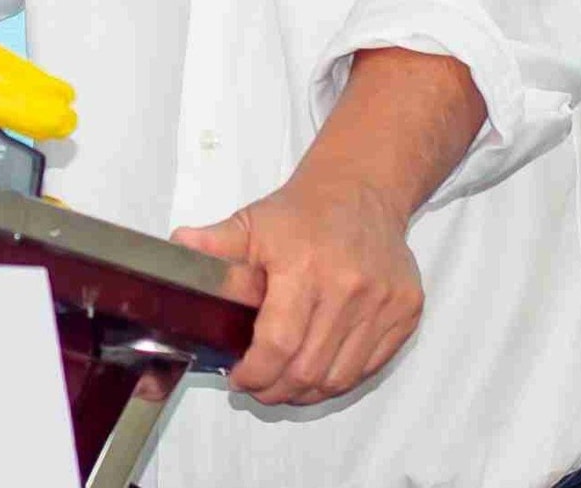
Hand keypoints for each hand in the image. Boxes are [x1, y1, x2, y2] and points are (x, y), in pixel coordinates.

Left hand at [173, 171, 423, 405]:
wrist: (362, 190)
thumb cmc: (303, 213)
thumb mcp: (251, 223)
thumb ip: (212, 246)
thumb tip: (174, 252)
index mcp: (304, 266)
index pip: (278, 344)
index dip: (255, 373)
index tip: (240, 377)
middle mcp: (349, 286)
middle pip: (308, 370)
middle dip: (275, 389)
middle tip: (259, 385)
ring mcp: (382, 301)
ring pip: (340, 377)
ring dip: (307, 390)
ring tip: (286, 381)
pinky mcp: (405, 311)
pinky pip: (370, 366)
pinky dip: (341, 377)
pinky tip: (319, 368)